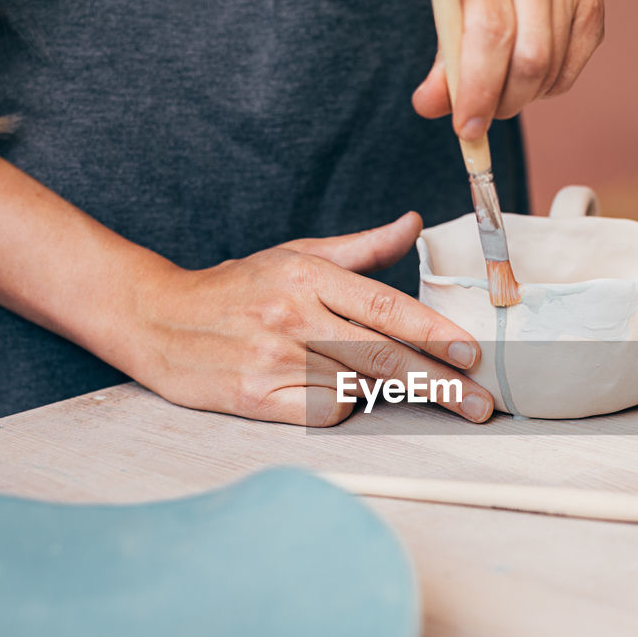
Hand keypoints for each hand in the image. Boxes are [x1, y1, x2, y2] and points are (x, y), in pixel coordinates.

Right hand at [129, 212, 493, 426]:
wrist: (155, 319)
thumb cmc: (236, 288)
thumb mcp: (295, 254)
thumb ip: (361, 249)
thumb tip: (414, 223)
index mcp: (308, 276)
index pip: (387, 307)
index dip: (436, 334)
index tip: (474, 355)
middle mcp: (292, 316)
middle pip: (383, 356)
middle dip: (442, 383)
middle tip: (483, 405)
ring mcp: (271, 359)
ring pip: (357, 388)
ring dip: (398, 398)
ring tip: (440, 405)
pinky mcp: (254, 398)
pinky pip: (320, 413)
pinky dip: (343, 411)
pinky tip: (350, 402)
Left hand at [413, 0, 603, 140]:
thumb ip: (442, 52)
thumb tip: (431, 106)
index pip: (492, 32)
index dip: (479, 89)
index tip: (466, 127)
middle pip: (530, 60)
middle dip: (502, 103)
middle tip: (479, 113)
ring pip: (550, 70)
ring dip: (519, 97)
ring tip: (497, 84)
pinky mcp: (592, 4)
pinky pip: (568, 72)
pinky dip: (542, 88)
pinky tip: (523, 73)